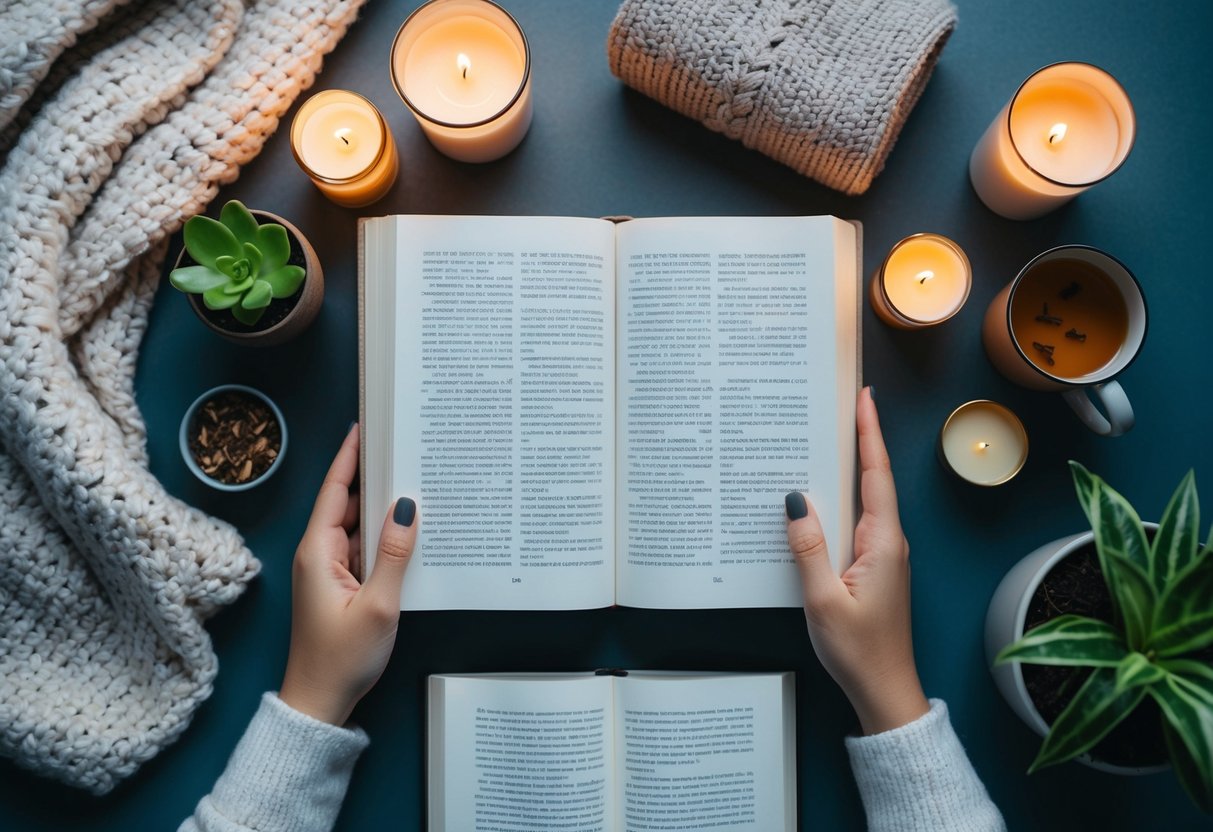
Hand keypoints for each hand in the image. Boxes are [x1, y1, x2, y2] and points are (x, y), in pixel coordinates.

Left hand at [279, 423, 417, 725]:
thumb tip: (406, 508)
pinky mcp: (340, 584)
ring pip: (357, 525)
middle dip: (372, 476)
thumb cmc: (342, 659)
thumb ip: (395, 554)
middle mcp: (319, 554)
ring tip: (412, 481)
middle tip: (402, 449)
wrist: (320, 703)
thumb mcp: (378, 605)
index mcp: (318, 551)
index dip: (349, 456)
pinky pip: (362, 548)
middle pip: (346, 502)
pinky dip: (382, 536)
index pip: (334, 490)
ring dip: (380, 508)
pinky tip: (406, 529)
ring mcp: (329, 569)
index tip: (363, 427)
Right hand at [785, 387, 928, 734]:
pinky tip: (818, 499)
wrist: (884, 690)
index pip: (876, 474)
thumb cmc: (858, 650)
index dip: (870, 434)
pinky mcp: (873, 568)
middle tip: (837, 405)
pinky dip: (840, 501)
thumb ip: (808, 548)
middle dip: (857, 440)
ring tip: (823, 439)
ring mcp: (882, 554)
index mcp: (882, 542)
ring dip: (847, 469)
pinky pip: (855, 522)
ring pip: (863, 500)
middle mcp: (888, 541)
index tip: (864, 398)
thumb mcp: (824, 599)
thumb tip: (795, 500)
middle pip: (872, 479)